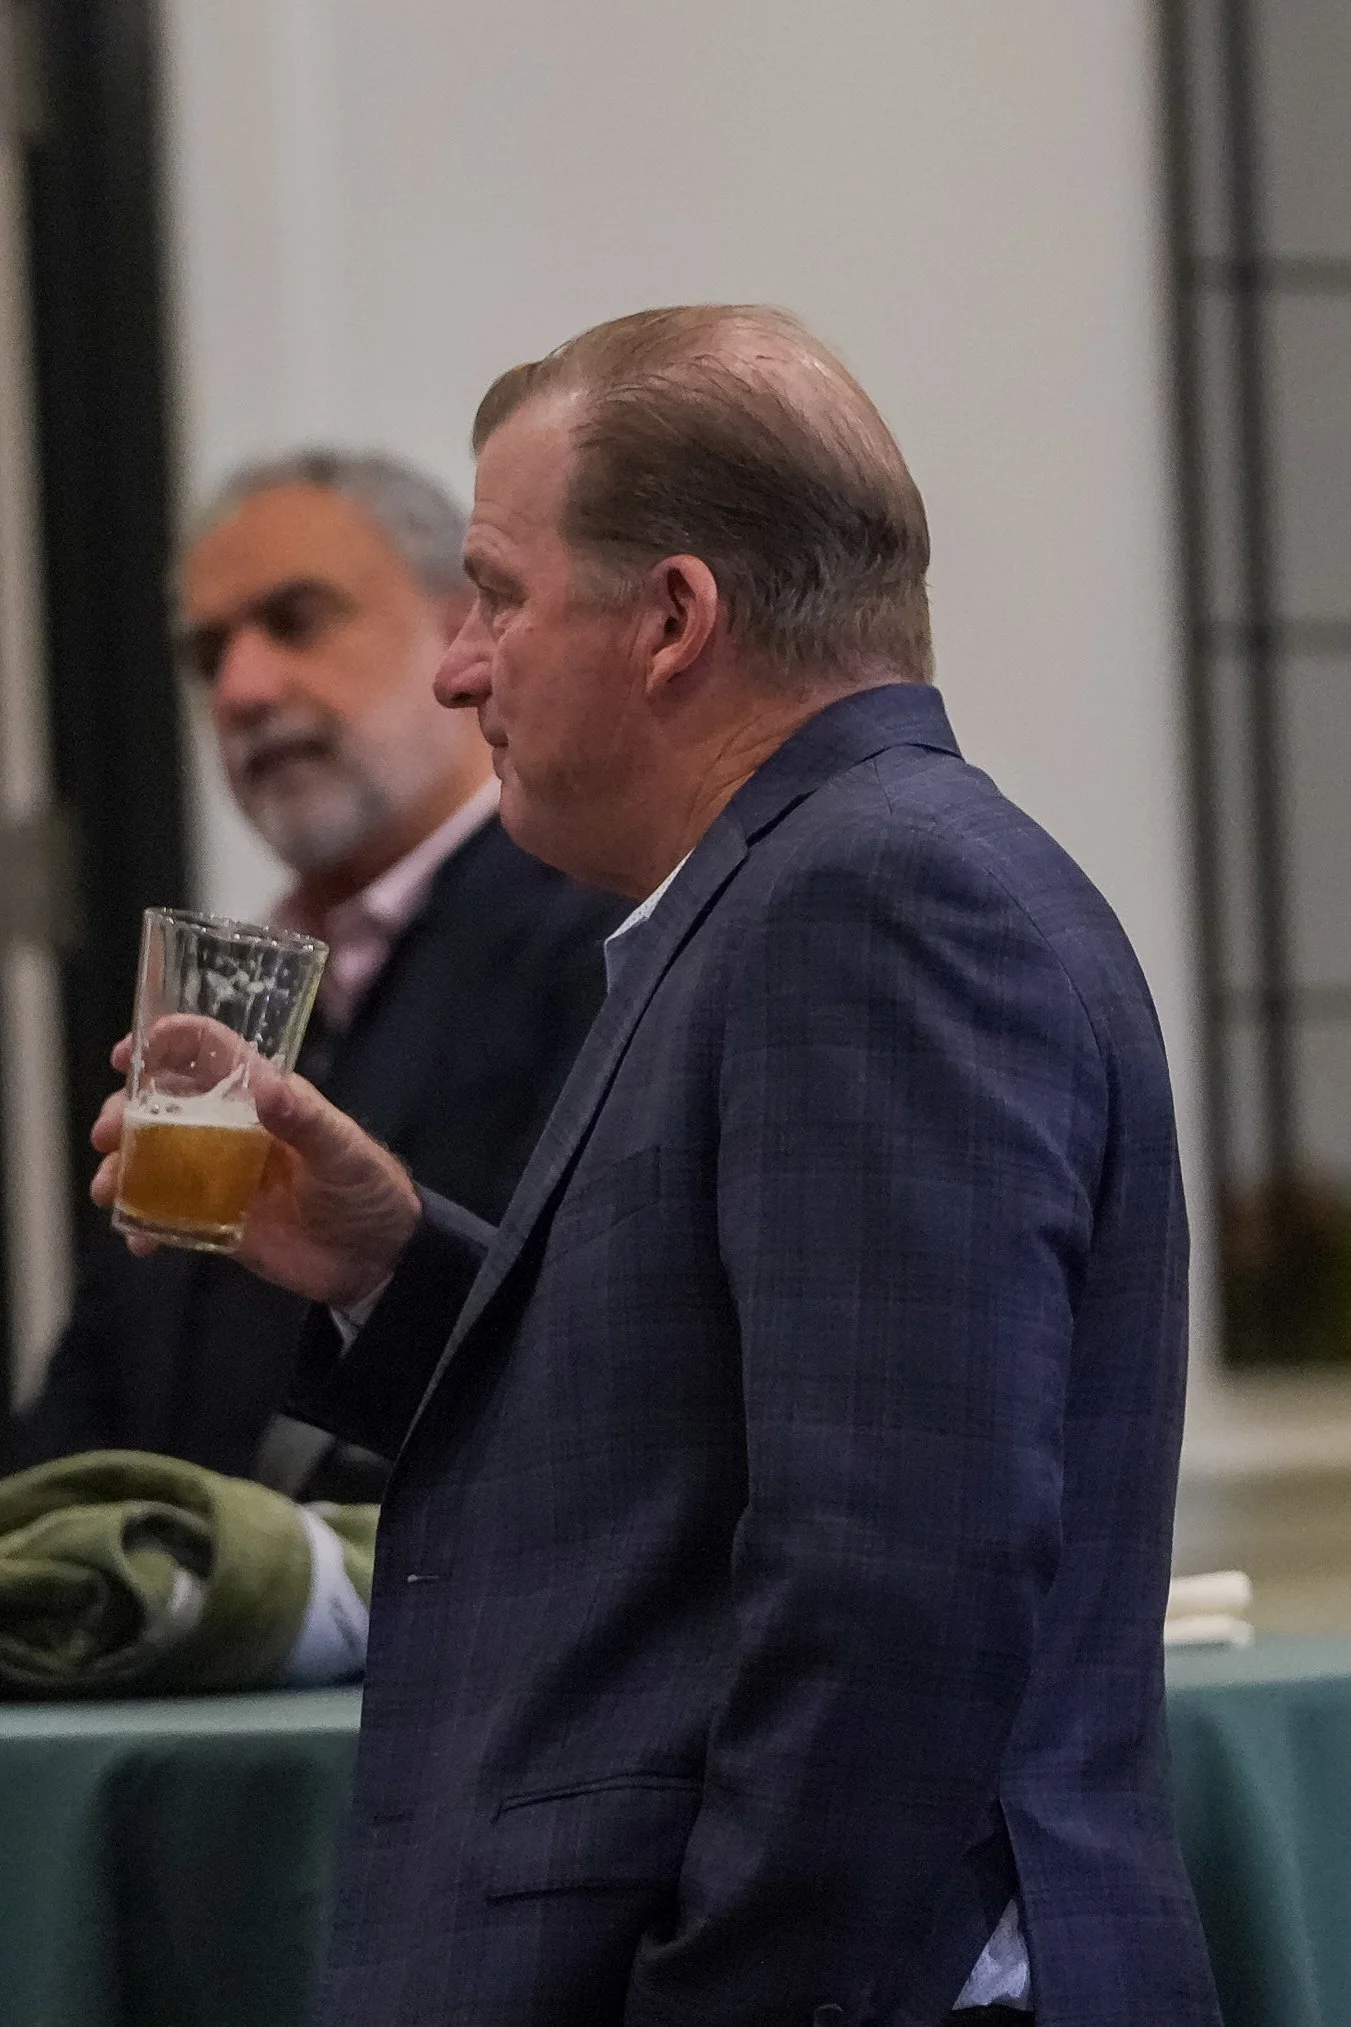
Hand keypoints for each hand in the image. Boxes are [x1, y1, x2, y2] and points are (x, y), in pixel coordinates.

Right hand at [91, 1024, 420, 1307]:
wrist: (379, 1258)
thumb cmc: (369, 1188)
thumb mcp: (343, 1149)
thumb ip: (304, 1120)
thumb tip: (265, 1085)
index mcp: (264, 1097)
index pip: (210, 1052)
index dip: (169, 1042)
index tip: (129, 1053)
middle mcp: (234, 1128)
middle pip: (165, 1104)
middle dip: (125, 1112)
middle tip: (106, 1134)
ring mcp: (221, 1174)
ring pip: (155, 1159)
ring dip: (123, 1168)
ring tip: (107, 1189)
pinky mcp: (216, 1220)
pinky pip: (167, 1216)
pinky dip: (145, 1225)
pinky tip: (138, 1241)